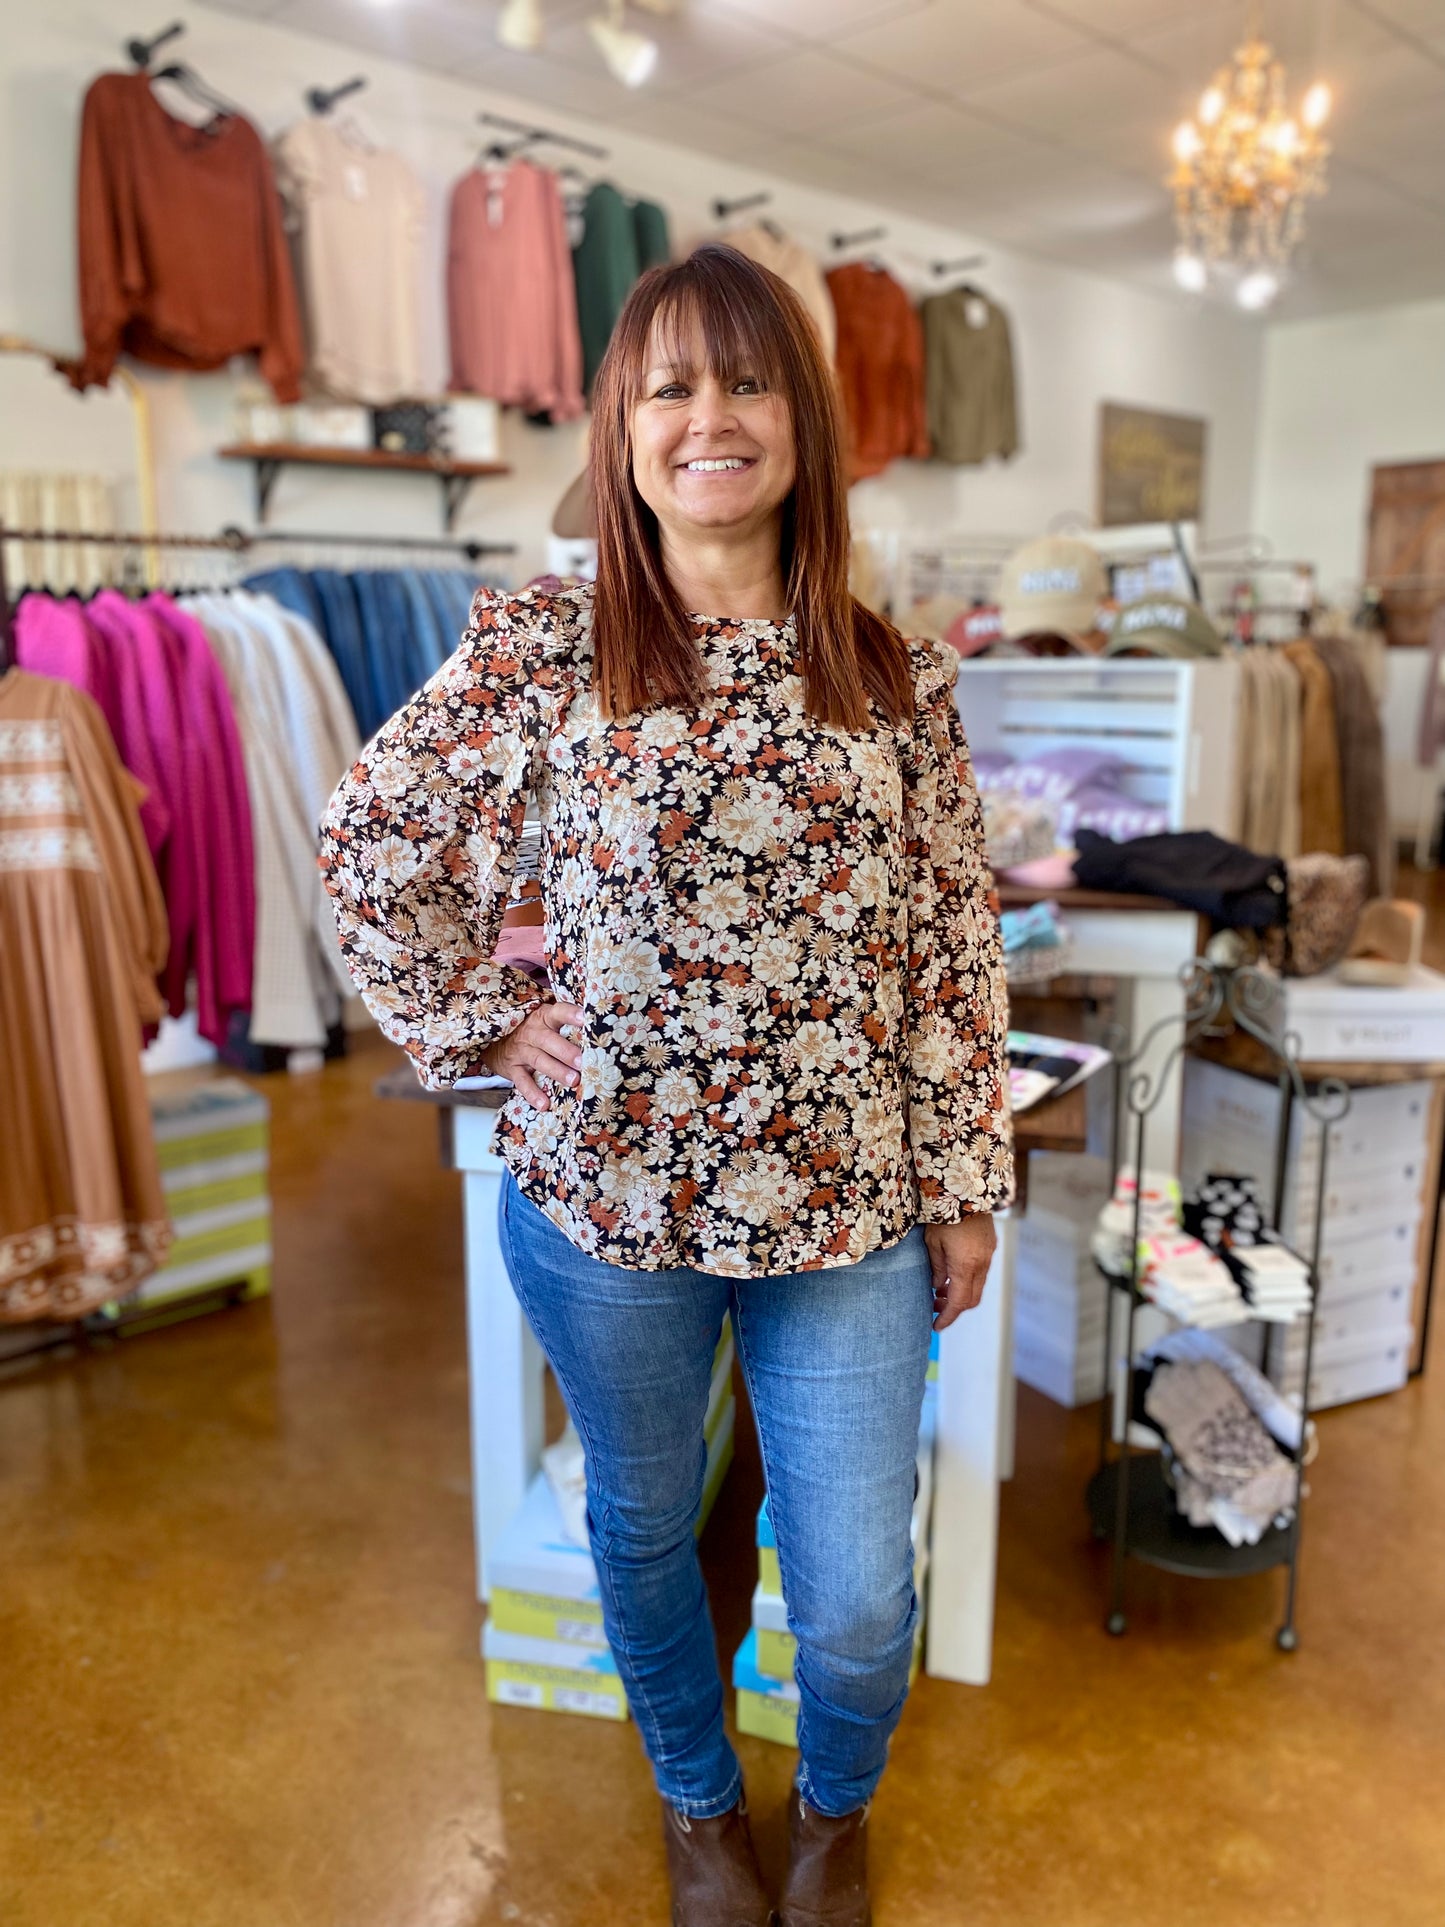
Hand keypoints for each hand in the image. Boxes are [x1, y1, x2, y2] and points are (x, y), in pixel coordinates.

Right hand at [480, 1002, 584, 1110]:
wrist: (500, 1045)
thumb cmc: (535, 1033)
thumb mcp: (548, 1023)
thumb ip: (570, 1027)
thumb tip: (603, 1035)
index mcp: (545, 1017)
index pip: (558, 1012)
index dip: (570, 1014)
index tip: (585, 1018)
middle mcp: (532, 1032)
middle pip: (548, 1040)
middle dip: (566, 1051)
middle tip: (582, 1062)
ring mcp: (522, 1051)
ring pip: (539, 1060)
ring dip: (557, 1071)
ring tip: (573, 1081)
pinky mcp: (513, 1069)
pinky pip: (522, 1082)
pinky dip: (533, 1093)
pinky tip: (544, 1104)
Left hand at [924, 1213, 996, 1329]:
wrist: (966, 1190)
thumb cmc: (944, 1215)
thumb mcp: (932, 1243)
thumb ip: (936, 1268)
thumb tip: (937, 1286)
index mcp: (965, 1266)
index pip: (958, 1303)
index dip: (947, 1317)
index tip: (936, 1326)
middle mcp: (981, 1264)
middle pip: (971, 1299)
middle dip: (953, 1308)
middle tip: (935, 1306)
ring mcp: (988, 1255)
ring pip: (977, 1286)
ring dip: (960, 1293)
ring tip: (940, 1290)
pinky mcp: (990, 1246)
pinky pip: (981, 1272)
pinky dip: (968, 1280)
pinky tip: (952, 1274)